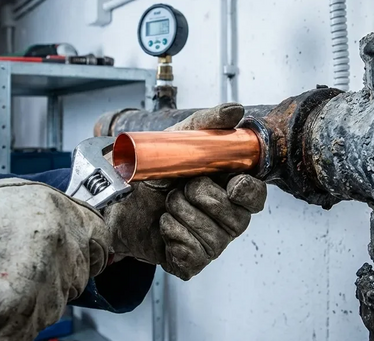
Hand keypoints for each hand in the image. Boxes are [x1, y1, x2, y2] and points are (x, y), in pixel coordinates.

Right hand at [0, 172, 109, 340]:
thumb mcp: (10, 200)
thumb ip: (45, 219)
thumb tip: (65, 234)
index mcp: (57, 211)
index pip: (98, 236)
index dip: (88, 251)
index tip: (82, 258)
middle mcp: (59, 244)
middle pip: (76, 276)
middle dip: (51, 281)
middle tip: (14, 275)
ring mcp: (44, 281)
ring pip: (51, 308)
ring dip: (26, 305)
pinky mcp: (22, 315)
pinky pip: (24, 331)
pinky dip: (2, 327)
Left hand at [104, 103, 267, 279]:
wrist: (117, 200)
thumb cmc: (151, 174)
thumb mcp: (177, 142)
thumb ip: (207, 125)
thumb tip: (235, 110)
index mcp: (229, 189)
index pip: (256, 195)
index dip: (248, 192)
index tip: (232, 184)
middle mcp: (227, 219)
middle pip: (237, 218)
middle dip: (201, 197)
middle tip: (181, 187)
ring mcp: (212, 243)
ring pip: (213, 237)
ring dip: (181, 214)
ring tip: (168, 205)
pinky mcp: (192, 262)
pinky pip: (193, 254)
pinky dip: (172, 234)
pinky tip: (163, 226)